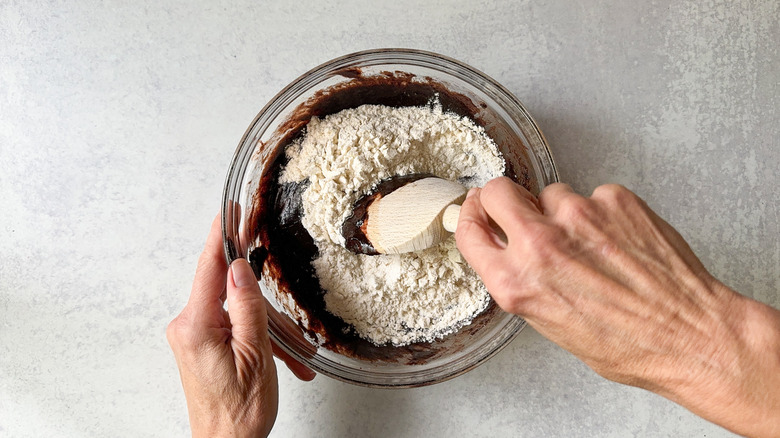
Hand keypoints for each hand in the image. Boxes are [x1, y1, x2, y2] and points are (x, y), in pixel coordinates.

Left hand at [167, 215, 314, 437]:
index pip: (210, 266)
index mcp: (198, 325)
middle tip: (280, 307)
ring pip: (235, 309)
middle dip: (261, 302)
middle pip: (226, 288)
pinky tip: (280, 361)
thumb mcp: (255, 354)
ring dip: (266, 329)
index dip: (221, 234)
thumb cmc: (239, 411)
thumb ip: (246, 307)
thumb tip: (240, 267)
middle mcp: (188, 327)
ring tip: (291, 358)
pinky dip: (257, 338)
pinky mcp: (200, 345)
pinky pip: (232, 325)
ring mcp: (193, 336)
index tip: (230, 209)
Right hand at [455, 177, 779, 437]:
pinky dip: (604, 214)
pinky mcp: (614, 200)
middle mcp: (539, 245)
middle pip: (498, 191)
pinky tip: (620, 242)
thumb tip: (509, 252)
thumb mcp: (551, 325)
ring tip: (594, 246)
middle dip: (504, 198)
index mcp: (516, 283)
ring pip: (553, 193)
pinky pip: (595, 196)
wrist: (690, 335)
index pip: (469, 230)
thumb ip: (522, 282)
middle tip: (522, 210)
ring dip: (564, 213)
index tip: (475, 207)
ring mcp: (577, 216)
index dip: (470, 215)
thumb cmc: (628, 344)